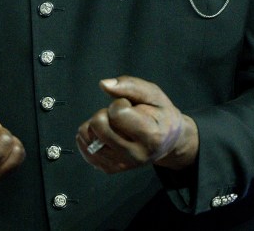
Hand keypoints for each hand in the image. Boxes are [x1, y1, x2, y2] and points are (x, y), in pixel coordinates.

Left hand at [76, 76, 197, 173]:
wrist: (168, 141)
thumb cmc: (160, 113)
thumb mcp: (153, 94)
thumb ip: (130, 85)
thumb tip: (103, 84)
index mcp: (151, 136)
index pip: (117, 114)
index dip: (119, 103)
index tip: (130, 106)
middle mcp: (135, 155)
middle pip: (98, 126)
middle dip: (105, 113)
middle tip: (120, 116)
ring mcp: (122, 165)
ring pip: (88, 138)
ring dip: (96, 125)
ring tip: (114, 125)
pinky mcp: (111, 169)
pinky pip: (85, 150)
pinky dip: (89, 137)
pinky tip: (103, 133)